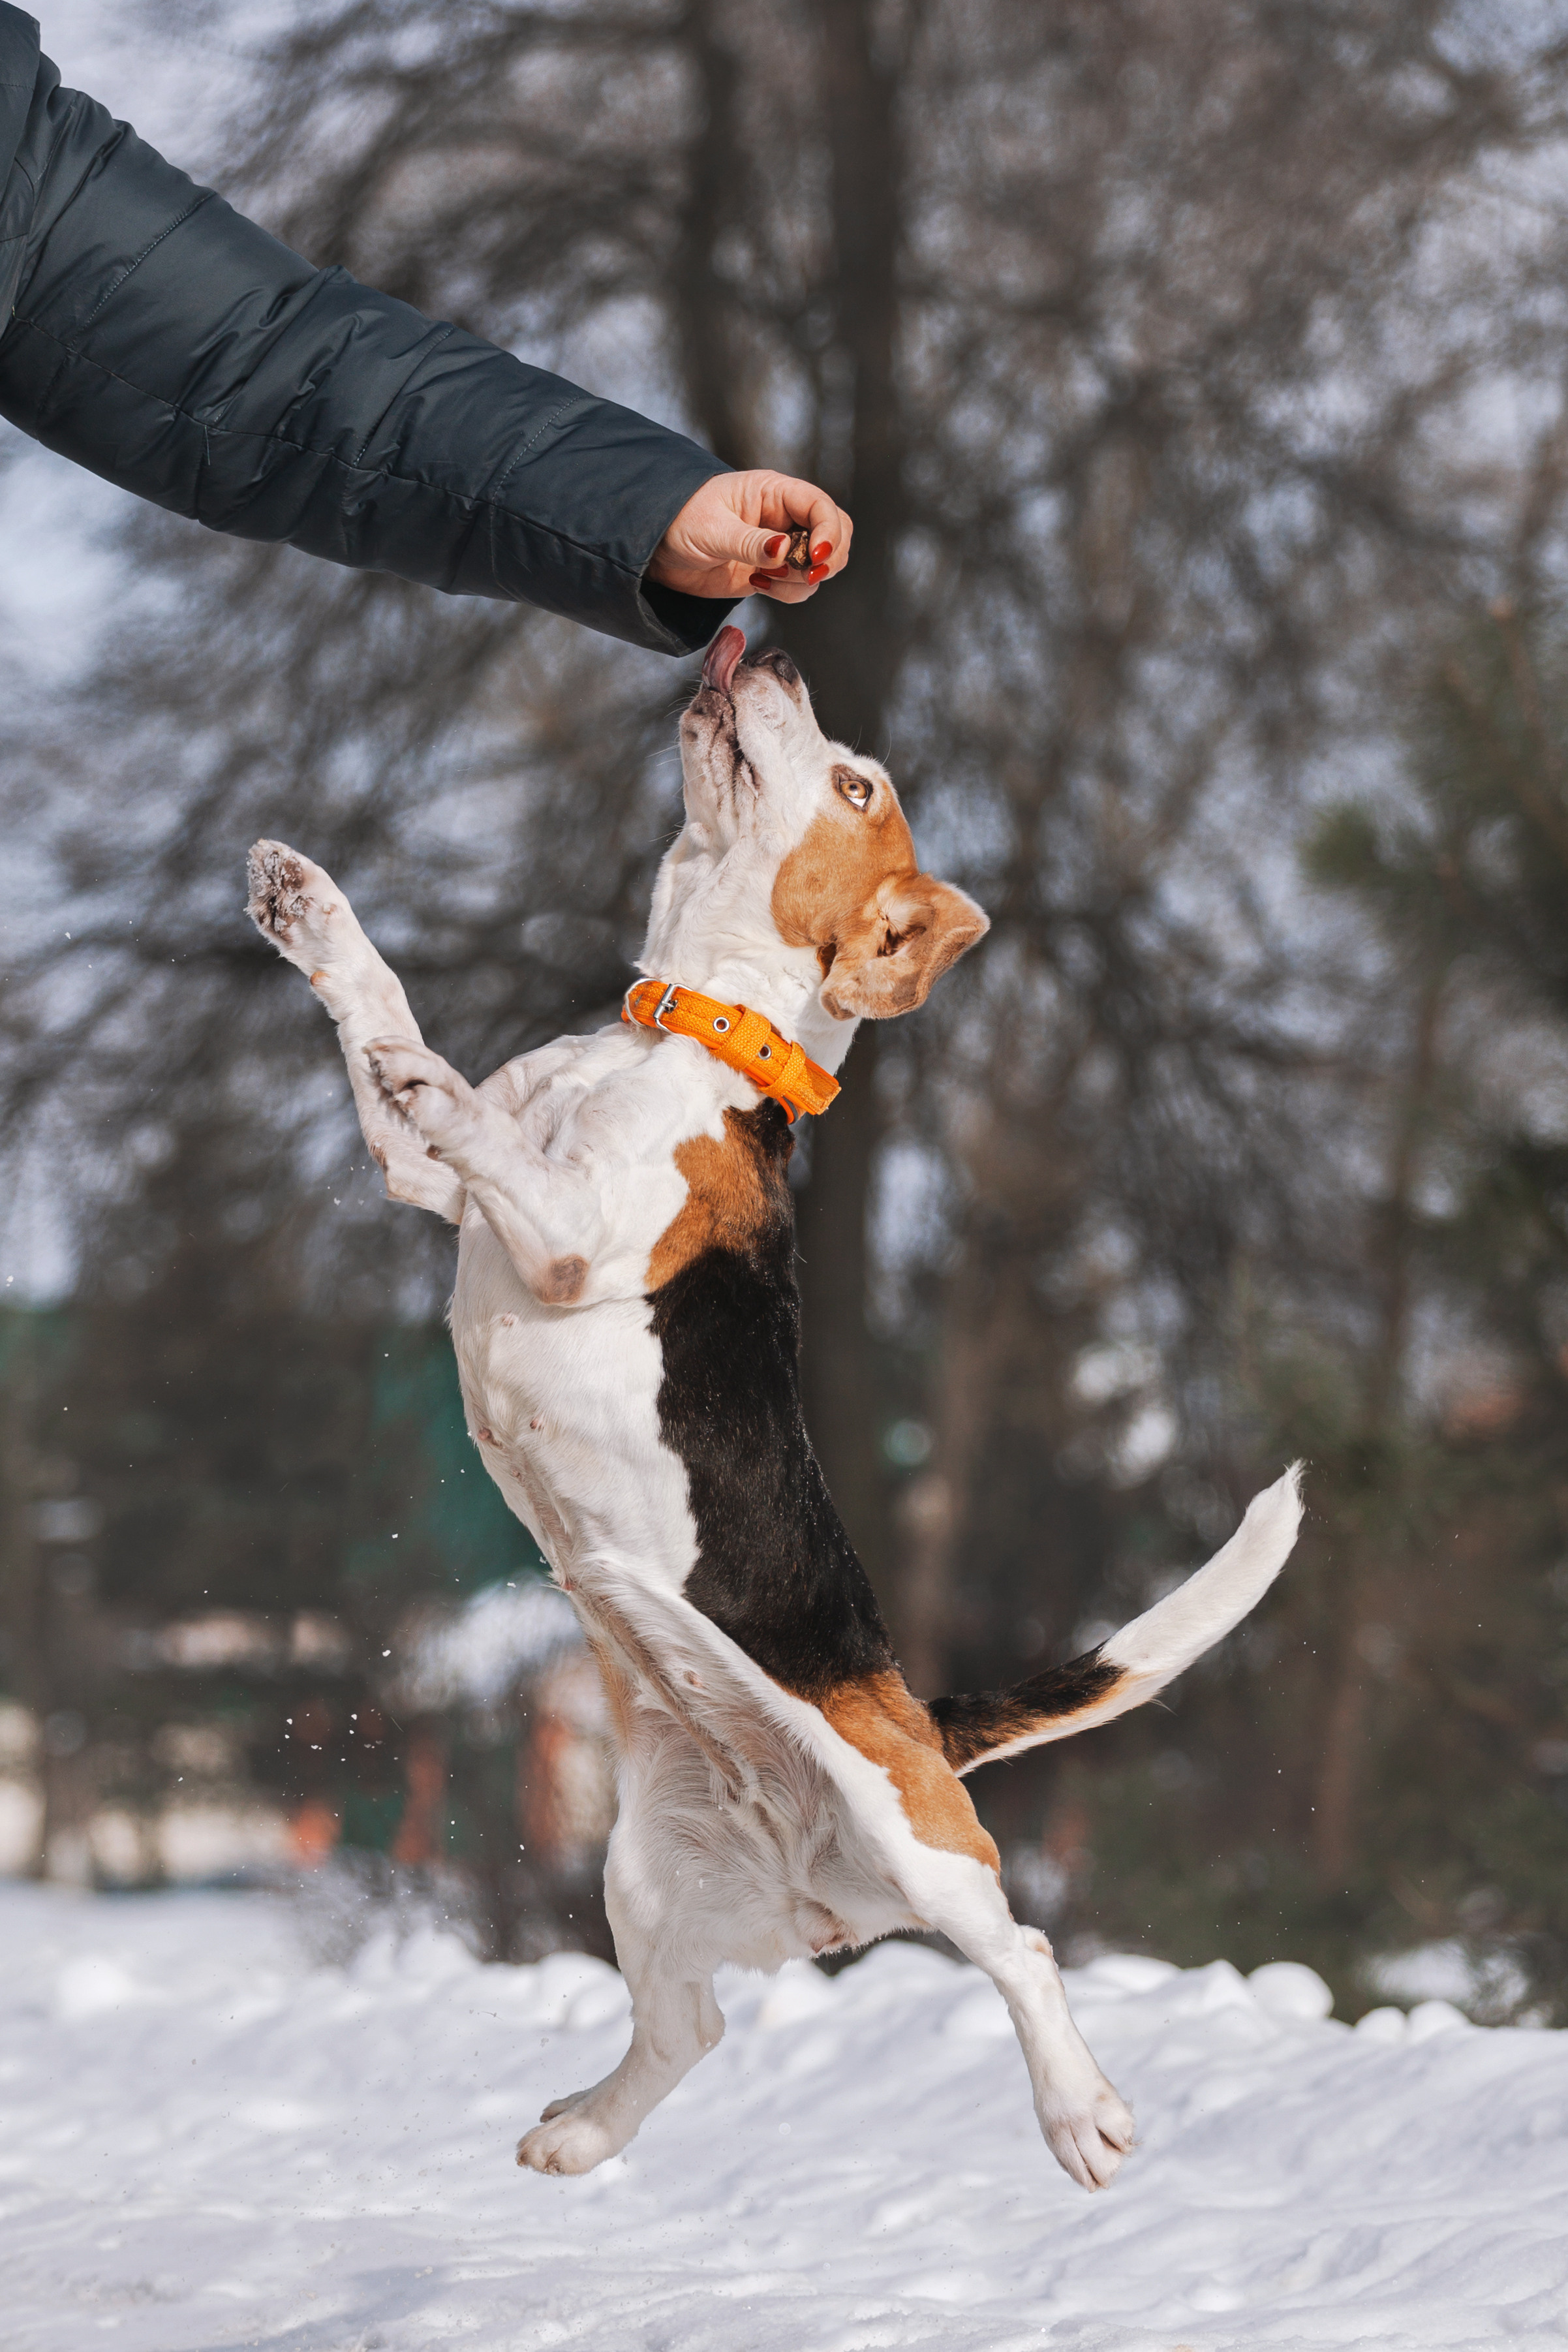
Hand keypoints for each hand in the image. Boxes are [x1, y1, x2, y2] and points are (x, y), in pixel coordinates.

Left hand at [647, 470, 852, 601]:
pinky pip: (800, 586)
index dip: (829, 530)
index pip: (820, 506)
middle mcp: (783, 516)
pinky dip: (790, 593)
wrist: (656, 551)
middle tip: (805, 575)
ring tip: (767, 580)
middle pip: (836, 533)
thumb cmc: (678, 522)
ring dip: (805, 581)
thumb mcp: (712, 529)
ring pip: (821, 565)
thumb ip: (749, 542)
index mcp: (773, 492)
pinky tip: (759, 586)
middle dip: (828, 558)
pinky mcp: (772, 573)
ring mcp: (780, 546)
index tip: (817, 557)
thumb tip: (784, 551)